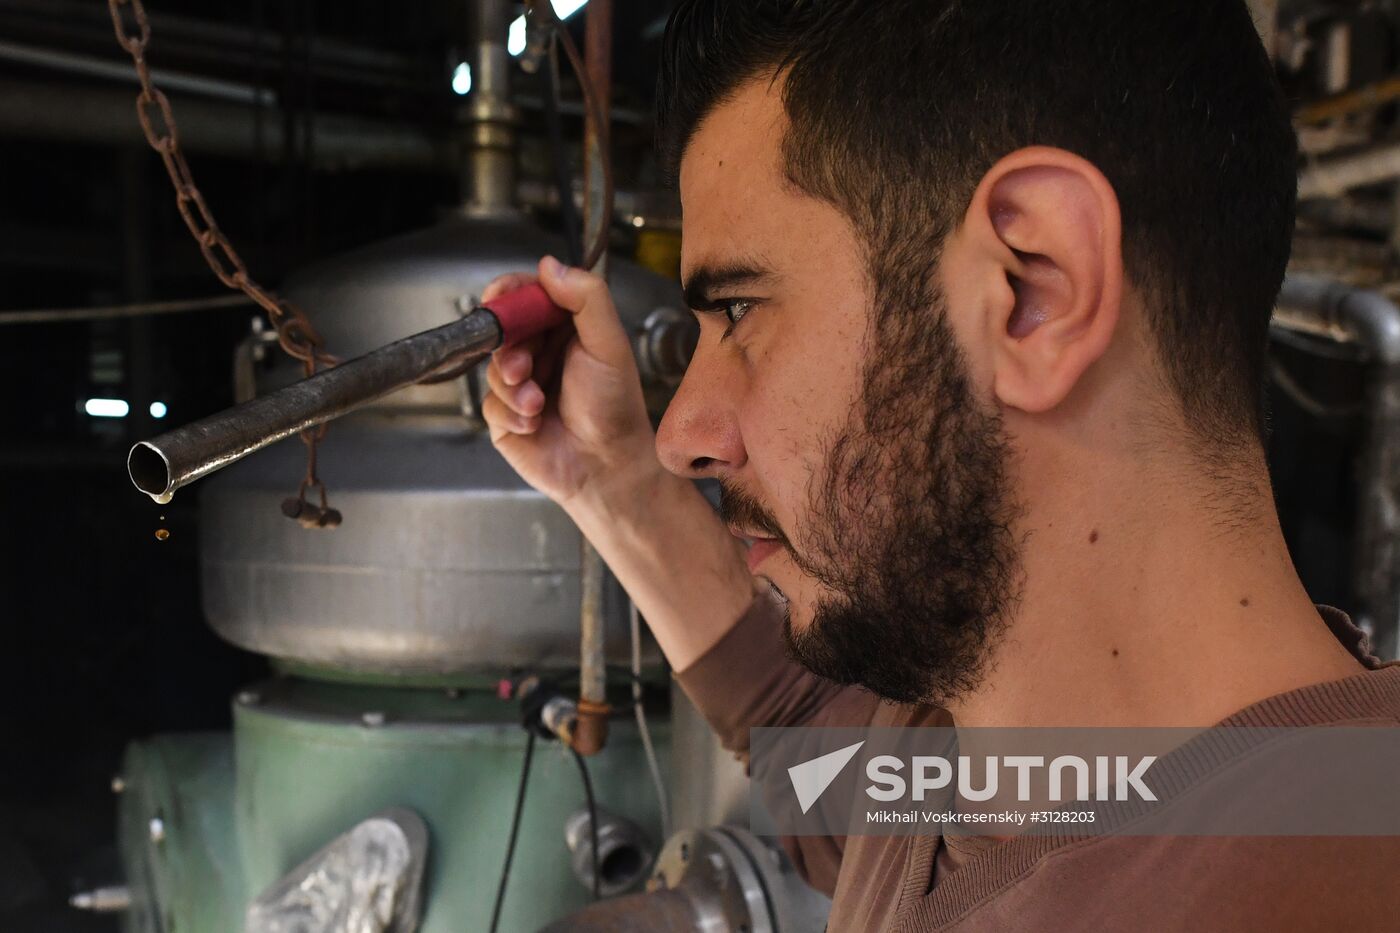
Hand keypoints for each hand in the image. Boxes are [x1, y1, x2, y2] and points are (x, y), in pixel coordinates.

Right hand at [481, 255, 659, 509]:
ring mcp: (521, 384)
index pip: (530, 296)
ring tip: (536, 404)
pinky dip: (510, 413)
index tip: (498, 295)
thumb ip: (585, 299)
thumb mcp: (608, 344)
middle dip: (509, 347)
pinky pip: (490, 403)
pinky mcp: (506, 417)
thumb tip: (549, 264)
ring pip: (492, 367)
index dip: (510, 292)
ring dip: (513, 386)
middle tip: (522, 367)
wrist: (607, 466)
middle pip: (504, 330)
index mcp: (567, 329)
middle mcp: (542, 352)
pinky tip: (534, 425)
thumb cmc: (614, 406)